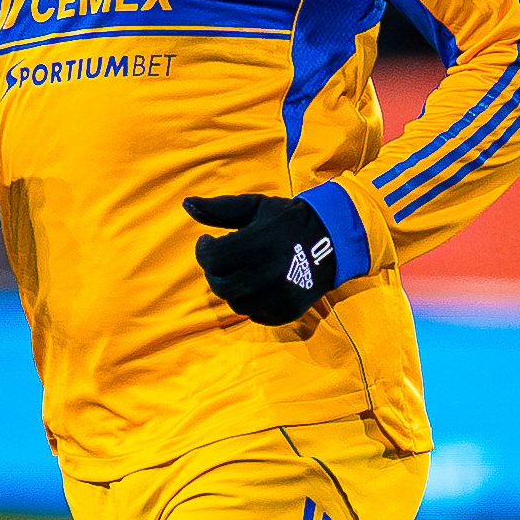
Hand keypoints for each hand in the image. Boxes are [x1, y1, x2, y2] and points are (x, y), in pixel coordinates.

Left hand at [183, 193, 337, 325]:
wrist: (333, 238)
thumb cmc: (287, 219)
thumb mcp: (255, 206)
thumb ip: (220, 209)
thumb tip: (186, 204)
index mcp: (258, 243)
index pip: (212, 258)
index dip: (203, 250)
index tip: (207, 241)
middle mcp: (269, 272)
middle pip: (220, 285)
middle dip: (214, 272)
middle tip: (221, 261)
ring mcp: (280, 294)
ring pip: (236, 304)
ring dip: (232, 289)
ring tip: (240, 273)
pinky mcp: (289, 310)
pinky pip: (257, 315)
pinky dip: (252, 303)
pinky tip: (258, 287)